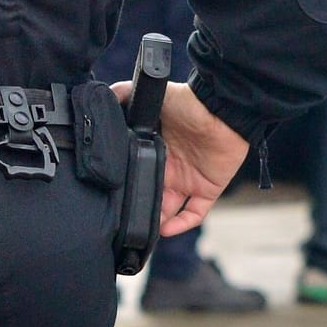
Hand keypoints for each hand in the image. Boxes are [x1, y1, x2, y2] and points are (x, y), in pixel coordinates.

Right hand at [110, 81, 248, 237]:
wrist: (223, 108)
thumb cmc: (190, 101)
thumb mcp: (155, 96)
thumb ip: (126, 94)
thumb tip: (103, 94)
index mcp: (156, 151)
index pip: (138, 174)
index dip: (127, 187)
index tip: (112, 200)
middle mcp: (171, 168)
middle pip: (151, 196)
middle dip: (140, 210)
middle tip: (124, 223)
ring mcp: (189, 180)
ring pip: (169, 210)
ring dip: (157, 223)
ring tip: (142, 232)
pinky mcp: (208, 188)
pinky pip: (194, 213)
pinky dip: (182, 224)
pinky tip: (167, 229)